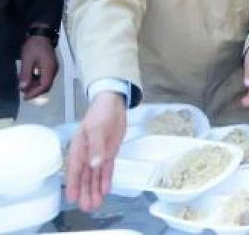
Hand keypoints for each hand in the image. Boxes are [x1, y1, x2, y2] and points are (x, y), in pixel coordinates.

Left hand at [19, 34, 57, 98]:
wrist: (41, 34)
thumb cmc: (34, 46)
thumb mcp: (27, 60)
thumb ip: (25, 74)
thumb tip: (23, 87)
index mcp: (49, 69)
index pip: (44, 86)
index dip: (34, 93)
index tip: (24, 97)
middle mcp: (53, 70)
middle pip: (46, 85)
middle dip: (35, 91)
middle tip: (23, 93)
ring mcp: (53, 67)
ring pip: (45, 81)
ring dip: (35, 85)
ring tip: (24, 86)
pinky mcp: (50, 65)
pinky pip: (45, 76)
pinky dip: (37, 80)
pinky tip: (29, 78)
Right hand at [65, 91, 126, 211]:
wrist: (113, 104)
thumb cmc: (100, 114)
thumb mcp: (97, 128)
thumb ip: (96, 147)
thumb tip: (93, 164)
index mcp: (79, 147)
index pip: (75, 169)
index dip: (74, 184)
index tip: (72, 198)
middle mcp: (87, 154)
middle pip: (85, 176)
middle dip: (85, 191)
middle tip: (86, 207)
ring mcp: (98, 154)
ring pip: (95, 175)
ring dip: (95, 189)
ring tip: (95, 204)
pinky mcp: (109, 153)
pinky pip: (106, 169)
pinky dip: (106, 179)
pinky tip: (105, 190)